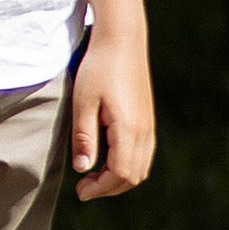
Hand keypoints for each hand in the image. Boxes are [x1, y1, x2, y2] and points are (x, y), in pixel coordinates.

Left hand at [69, 34, 154, 200]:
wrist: (122, 39)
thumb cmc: (99, 68)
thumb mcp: (83, 102)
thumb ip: (83, 138)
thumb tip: (82, 169)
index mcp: (129, 128)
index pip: (120, 174)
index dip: (99, 188)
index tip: (80, 190)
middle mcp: (144, 130)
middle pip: (133, 176)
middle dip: (109, 188)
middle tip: (84, 186)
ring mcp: (149, 124)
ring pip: (141, 168)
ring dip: (119, 178)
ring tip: (94, 175)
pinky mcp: (148, 119)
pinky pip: (143, 154)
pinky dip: (127, 165)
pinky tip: (108, 157)